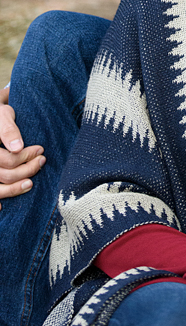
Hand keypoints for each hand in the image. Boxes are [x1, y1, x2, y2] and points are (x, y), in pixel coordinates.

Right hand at [0, 87, 45, 205]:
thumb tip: (17, 147)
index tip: (40, 150)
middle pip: (4, 176)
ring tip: (31, 183)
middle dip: (26, 170)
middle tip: (42, 161)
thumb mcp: (4, 117)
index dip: (26, 157)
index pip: (7, 160)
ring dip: (15, 189)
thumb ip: (9, 130)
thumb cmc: (0, 117)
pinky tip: (2, 208)